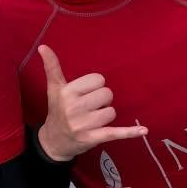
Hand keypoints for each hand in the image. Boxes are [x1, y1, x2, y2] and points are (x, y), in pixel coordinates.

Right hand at [35, 43, 147, 163]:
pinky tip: (143, 130)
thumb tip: (43, 46)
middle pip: (107, 94)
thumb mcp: (54, 88)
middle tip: (89, 107)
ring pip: (112, 112)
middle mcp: (74, 108)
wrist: (54, 141)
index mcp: (67, 93)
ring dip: (106, 115)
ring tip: (93, 119)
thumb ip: (52, 67)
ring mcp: (84, 125)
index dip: (95, 86)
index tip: (85, 94)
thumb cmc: (58, 110)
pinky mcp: (94, 138)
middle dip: (101, 101)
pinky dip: (130, 132)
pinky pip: (116, 133)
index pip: (98, 80)